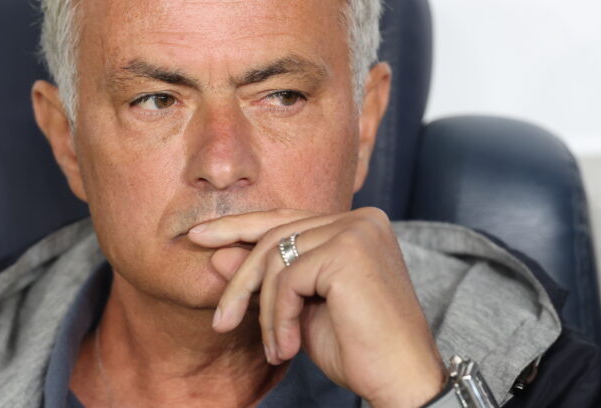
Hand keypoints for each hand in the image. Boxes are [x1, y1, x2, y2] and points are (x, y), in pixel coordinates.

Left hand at [187, 207, 446, 406]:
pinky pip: (287, 280)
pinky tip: (289, 348)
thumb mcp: (299, 308)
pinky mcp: (348, 252)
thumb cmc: (358, 349)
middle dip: (241, 280)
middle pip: (275, 235)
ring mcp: (356, 230)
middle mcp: (360, 218)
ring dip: (264, 311)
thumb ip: (265, 277)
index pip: (285, 218)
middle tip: (221, 320)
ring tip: (276, 350)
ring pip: (276, 258)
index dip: (239, 226)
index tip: (198, 237)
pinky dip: (279, 318)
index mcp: (355, 224)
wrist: (402, 384)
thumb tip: (217, 253)